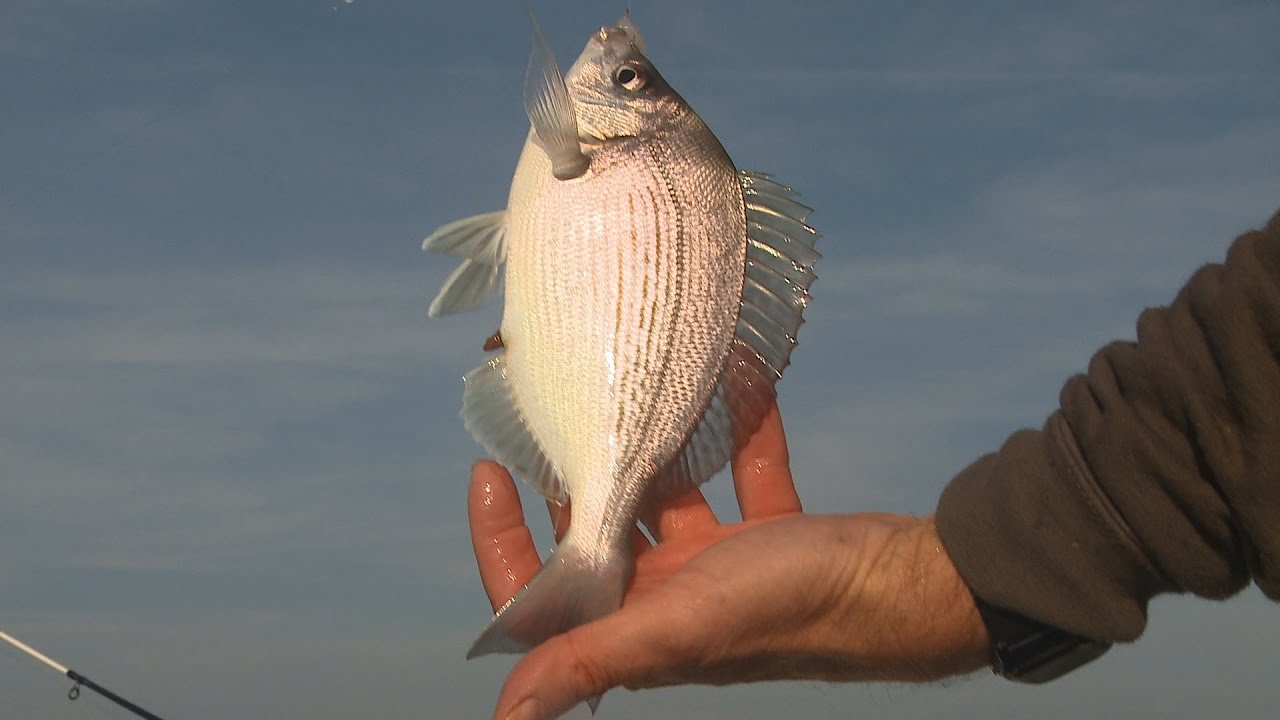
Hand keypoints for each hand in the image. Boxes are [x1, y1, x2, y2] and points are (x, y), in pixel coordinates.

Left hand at [467, 401, 990, 719]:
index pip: (544, 592)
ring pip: (671, 499)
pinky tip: (741, 376)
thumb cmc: (794, 611)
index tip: (488, 466)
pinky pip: (744, 474)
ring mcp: (724, 571)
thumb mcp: (680, 627)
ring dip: (658, 447)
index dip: (504, 540)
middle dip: (575, 479)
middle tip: (553, 411)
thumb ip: (591, 659)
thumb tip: (506, 718)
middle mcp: (671, 603)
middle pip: (600, 537)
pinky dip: (741, 430)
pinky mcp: (774, 538)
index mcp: (637, 628)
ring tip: (635, 386)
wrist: (910, 590)